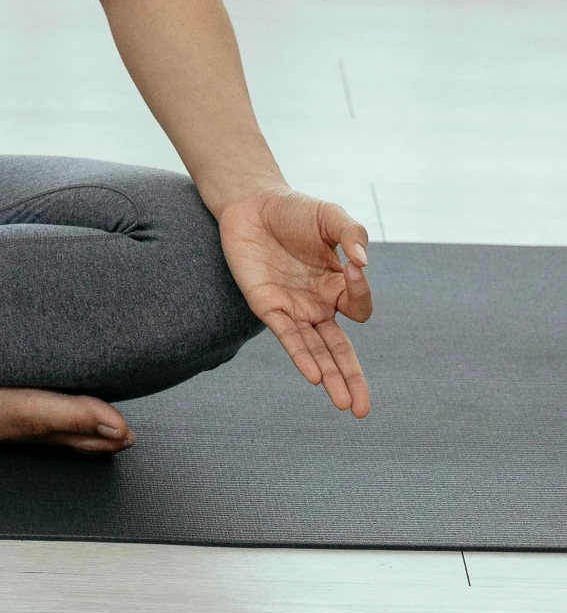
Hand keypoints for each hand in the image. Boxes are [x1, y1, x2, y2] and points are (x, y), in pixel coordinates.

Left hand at [218, 189, 372, 417]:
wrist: (251, 202)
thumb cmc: (295, 209)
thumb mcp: (331, 216)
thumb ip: (353, 235)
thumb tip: (363, 264)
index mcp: (338, 285)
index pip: (359, 307)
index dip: (361, 292)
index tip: (354, 266)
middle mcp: (318, 304)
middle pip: (340, 349)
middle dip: (353, 379)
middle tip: (363, 411)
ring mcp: (293, 308)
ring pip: (316, 352)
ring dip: (331, 378)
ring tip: (344, 405)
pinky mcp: (267, 305)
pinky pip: (288, 336)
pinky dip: (302, 356)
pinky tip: (315, 376)